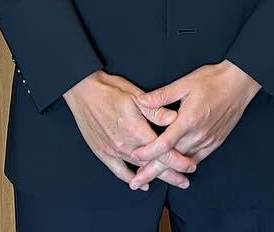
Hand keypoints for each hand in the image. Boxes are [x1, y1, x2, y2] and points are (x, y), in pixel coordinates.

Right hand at [63, 71, 195, 188]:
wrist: (83, 91)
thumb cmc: (110, 90)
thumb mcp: (135, 95)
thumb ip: (155, 110)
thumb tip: (174, 119)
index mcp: (136, 129)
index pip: (162, 150)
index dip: (178, 160)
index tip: (190, 166)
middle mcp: (125, 144)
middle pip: (153, 164)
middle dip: (171, 174)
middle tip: (185, 181)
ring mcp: (113, 150)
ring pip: (139, 169)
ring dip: (155, 177)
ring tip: (170, 181)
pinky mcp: (103, 153)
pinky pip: (119, 171)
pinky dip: (131, 178)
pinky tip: (141, 184)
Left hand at [128, 60, 260, 188]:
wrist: (239, 83)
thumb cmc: (212, 80)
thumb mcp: (184, 83)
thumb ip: (162, 95)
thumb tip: (141, 101)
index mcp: (188, 120)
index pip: (164, 144)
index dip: (147, 153)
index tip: (134, 157)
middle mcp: (198, 135)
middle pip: (171, 159)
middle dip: (151, 171)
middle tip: (135, 183)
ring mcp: (208, 141)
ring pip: (184, 162)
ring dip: (167, 171)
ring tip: (150, 177)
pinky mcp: (215, 142)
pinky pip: (197, 159)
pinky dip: (184, 166)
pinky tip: (176, 170)